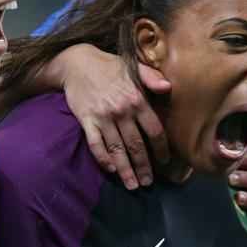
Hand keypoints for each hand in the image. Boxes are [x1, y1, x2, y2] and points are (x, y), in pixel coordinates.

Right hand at [55, 44, 170, 188]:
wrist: (77, 62)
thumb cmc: (109, 66)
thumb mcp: (134, 66)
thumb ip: (152, 78)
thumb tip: (168, 87)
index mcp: (137, 99)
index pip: (154, 130)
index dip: (161, 148)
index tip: (164, 161)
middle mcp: (121, 111)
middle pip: (136, 145)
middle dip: (143, 166)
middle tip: (148, 183)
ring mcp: (103, 117)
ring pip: (117, 149)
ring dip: (125, 170)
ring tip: (132, 185)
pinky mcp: (86, 120)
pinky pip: (95, 144)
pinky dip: (103, 158)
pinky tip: (110, 170)